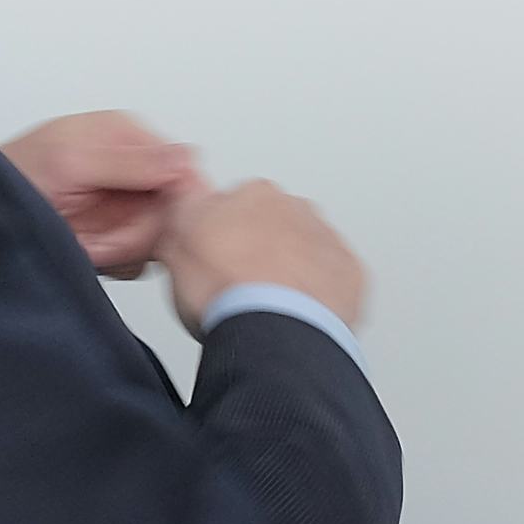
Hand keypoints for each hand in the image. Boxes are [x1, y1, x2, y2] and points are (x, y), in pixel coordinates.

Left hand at [3, 111, 198, 274]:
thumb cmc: (13, 177)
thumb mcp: (71, 161)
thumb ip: (131, 161)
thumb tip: (185, 158)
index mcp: (127, 135)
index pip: (181, 169)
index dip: (168, 203)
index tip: (141, 222)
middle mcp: (130, 167)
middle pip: (170, 208)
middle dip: (137, 231)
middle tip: (101, 238)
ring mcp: (122, 201)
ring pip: (156, 236)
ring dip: (122, 248)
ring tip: (86, 242)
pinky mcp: (114, 232)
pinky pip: (138, 255)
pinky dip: (114, 260)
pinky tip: (88, 251)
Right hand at [164, 178, 368, 335]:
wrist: (274, 330)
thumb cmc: (225, 292)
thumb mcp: (173, 244)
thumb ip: (180, 214)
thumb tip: (182, 201)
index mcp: (253, 194)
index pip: (232, 206)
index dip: (219, 237)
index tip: (212, 261)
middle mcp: (295, 209)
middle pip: (273, 226)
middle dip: (260, 251)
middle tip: (239, 287)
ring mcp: (326, 241)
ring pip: (306, 251)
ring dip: (291, 272)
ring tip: (268, 307)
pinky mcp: (349, 274)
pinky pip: (334, 280)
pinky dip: (320, 295)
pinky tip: (298, 316)